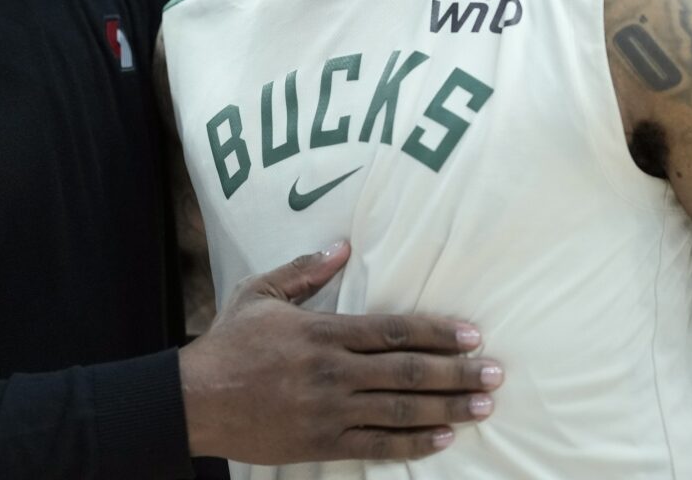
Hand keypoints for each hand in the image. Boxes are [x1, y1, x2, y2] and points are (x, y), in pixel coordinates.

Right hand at [180, 241, 501, 463]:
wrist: (195, 399)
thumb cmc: (227, 343)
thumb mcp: (259, 294)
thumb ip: (305, 270)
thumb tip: (342, 245)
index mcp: (321, 332)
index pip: (392, 330)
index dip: (436, 332)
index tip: (472, 335)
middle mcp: (332, 372)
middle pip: (407, 371)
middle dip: (456, 372)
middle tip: (496, 373)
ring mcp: (329, 411)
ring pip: (400, 410)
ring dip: (447, 409)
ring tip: (482, 407)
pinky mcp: (321, 443)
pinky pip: (376, 446)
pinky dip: (412, 444)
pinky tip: (442, 439)